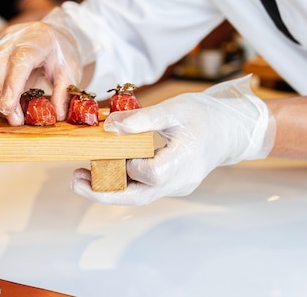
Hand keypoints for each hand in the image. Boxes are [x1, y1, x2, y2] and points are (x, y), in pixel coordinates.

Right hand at [0, 9, 91, 124]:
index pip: (19, 60)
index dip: (11, 85)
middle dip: (1, 96)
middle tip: (14, 120)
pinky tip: (2, 108)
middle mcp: (13, 39)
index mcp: (37, 39)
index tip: (8, 108)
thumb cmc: (62, 53)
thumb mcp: (71, 71)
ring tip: (10, 116)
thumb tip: (57, 115)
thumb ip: (63, 92)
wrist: (54, 36)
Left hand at [71, 75, 275, 204]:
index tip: (112, 149)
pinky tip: (107, 168)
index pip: (150, 174)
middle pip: (139, 197)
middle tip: (75, 181)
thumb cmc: (204, 114)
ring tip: (81, 176)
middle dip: (104, 193)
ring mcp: (177, 186)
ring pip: (140, 196)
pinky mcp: (173, 185)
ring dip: (110, 189)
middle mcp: (180, 181)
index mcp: (184, 160)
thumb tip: (108, 127)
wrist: (231, 128)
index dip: (128, 165)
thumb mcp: (174, 109)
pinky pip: (146, 189)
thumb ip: (141, 120)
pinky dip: (125, 181)